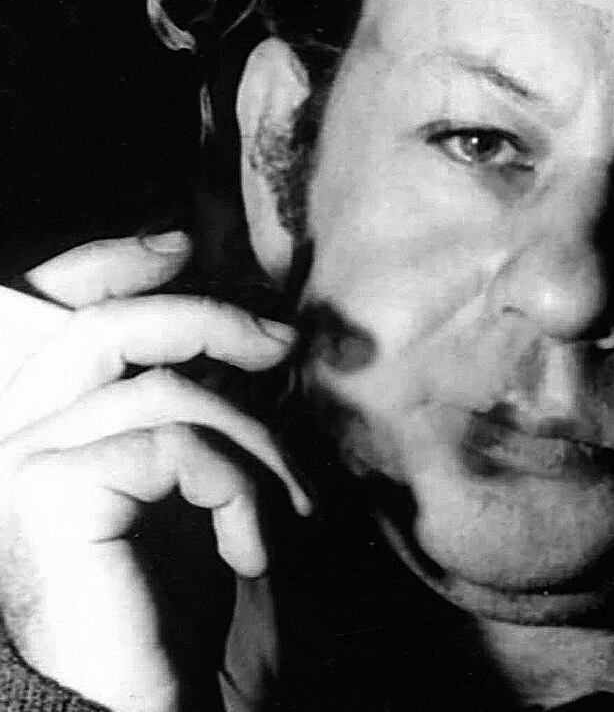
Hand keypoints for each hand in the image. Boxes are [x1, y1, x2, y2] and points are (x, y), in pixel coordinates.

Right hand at [0, 233, 309, 711]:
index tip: (181, 243)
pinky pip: (173, 443)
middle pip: (109, 322)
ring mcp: (25, 457)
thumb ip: (208, 411)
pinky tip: (249, 550)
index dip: (112, 260)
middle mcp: (23, 429)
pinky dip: (236, 489)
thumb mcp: (205, 487)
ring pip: (165, 389)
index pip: (61, 311)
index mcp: (58, 420)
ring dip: (256, 446)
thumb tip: (256, 341)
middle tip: (284, 344)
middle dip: (210, 317)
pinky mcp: (47, 490)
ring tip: (291, 508)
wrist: (144, 703)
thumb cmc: (178, 602)